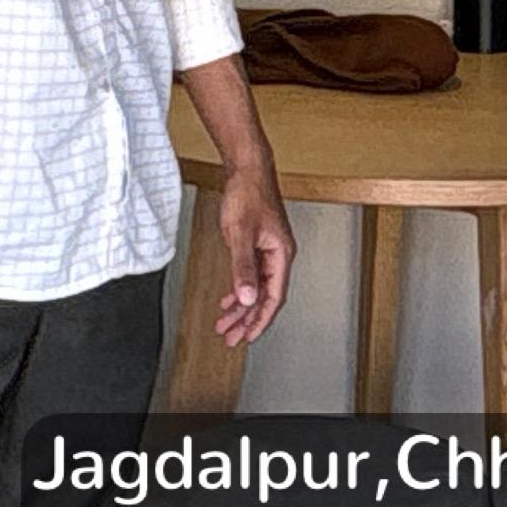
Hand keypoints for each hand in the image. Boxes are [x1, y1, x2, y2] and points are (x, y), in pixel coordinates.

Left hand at [213, 161, 294, 347]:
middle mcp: (278, 254)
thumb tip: (246, 297)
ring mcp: (268, 249)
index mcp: (281, 254)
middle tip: (232, 338)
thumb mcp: (240, 234)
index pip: (274, 297)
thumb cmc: (248, 193)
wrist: (247, 168)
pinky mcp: (258, 243)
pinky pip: (251, 275)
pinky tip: (229, 298)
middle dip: (248, 319)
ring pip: (256, 287)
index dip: (261, 319)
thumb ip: (243, 267)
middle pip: (265, 296)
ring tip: (226, 324)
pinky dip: (240, 288)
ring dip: (242, 306)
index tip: (248, 337)